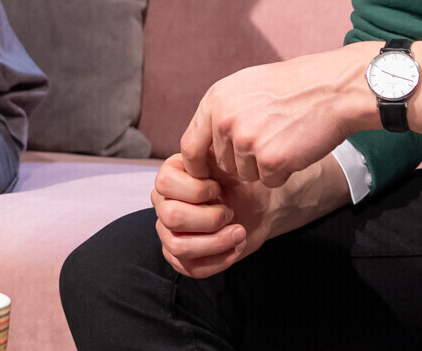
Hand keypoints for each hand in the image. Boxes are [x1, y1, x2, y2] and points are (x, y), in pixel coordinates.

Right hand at [151, 154, 284, 278]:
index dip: (197, 190)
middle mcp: (162, 203)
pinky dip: (219, 260)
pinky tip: (235, 247)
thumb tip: (200, 151)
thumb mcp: (229, 160)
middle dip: (210, 218)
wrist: (258, 205)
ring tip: (239, 233)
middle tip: (231, 212)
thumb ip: (211, 152)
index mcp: (169, 175)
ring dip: (217, 242)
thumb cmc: (242, 181)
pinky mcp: (181, 258)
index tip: (219, 188)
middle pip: (172, 217)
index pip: (165, 183)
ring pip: (179, 247)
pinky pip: (191, 269)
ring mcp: (168, 233)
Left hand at [180, 46, 376, 186]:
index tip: (207, 175)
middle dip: (244, 160)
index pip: (190, 146)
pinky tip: (295, 148)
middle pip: (223, 164)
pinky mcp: (270, 160)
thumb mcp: (245, 87)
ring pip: (246, 175)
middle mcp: (225, 120)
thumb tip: (203, 140)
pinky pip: (269, 181)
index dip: (198, 165)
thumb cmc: (292, 86)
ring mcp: (246, 141)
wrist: (331, 88)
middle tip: (270, 137)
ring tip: (284, 137)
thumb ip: (221, 112)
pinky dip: (284, 172)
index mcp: (215, 101)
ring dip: (264, 166)